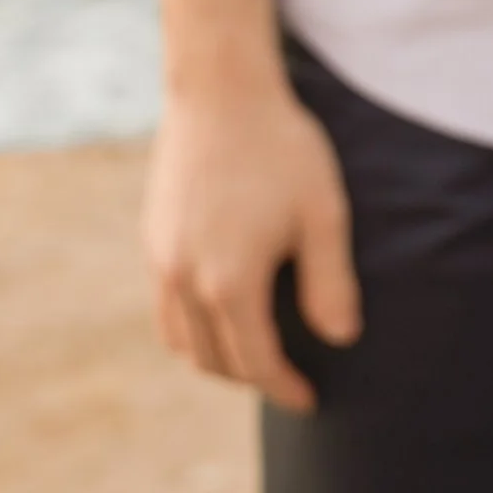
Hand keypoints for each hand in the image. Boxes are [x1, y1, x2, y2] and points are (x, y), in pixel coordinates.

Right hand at [143, 0, 361, 414]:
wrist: (220, 91)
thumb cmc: (282, 148)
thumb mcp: (323, 214)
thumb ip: (331, 283)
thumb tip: (340, 339)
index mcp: (229, 283)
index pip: (257, 362)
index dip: (285, 388)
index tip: (310, 401)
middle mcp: (185, 282)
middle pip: (216, 360)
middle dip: (253, 379)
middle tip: (289, 379)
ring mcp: (161, 263)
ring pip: (182, 342)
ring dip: (217, 359)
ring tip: (255, 354)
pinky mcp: (152, 242)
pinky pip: (165, 311)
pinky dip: (192, 330)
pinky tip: (221, 315)